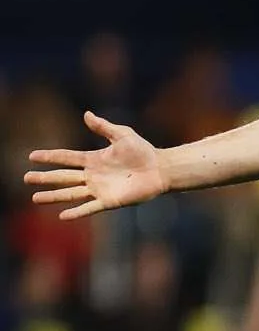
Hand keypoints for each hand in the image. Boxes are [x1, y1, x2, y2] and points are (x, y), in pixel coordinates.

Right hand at [26, 111, 168, 219]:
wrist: (160, 169)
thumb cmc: (143, 151)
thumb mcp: (122, 135)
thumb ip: (103, 127)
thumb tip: (86, 114)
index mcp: (93, 159)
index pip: (66, 158)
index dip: (49, 157)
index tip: (32, 156)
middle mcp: (93, 175)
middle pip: (63, 177)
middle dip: (44, 178)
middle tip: (26, 178)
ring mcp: (100, 189)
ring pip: (71, 193)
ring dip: (53, 196)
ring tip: (35, 197)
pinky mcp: (110, 201)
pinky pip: (89, 208)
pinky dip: (76, 212)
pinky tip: (62, 216)